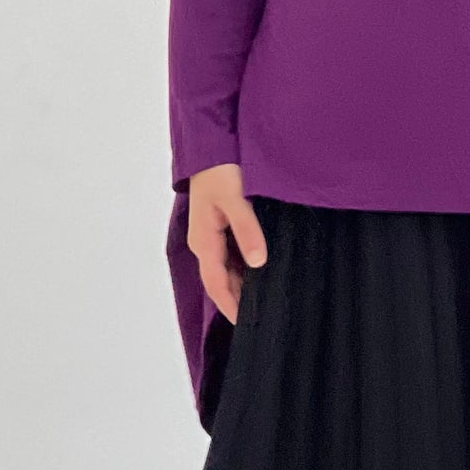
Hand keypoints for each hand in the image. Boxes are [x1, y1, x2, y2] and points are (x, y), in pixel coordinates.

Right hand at [184, 162, 266, 322]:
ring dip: (242, 284)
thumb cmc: (220, 169)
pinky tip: (260, 270)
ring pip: (226, 268)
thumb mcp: (236, 199)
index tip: (247, 324)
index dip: (231, 305)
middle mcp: (204, 242)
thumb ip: (247, 230)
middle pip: (220, 279)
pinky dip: (243, 267)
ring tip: (265, 297)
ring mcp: (210, 234)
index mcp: (204, 240)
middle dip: (238, 299)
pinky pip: (229, 254)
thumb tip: (257, 262)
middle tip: (263, 315)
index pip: (216, 283)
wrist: (209, 145)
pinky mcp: (218, 225)